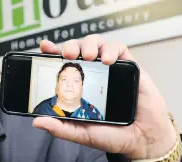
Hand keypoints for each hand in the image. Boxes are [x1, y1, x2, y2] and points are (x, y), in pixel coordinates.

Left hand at [32, 35, 177, 159]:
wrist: (143, 139)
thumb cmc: (113, 134)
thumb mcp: (82, 133)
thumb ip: (61, 128)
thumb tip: (38, 122)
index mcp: (78, 85)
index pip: (61, 63)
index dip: (52, 52)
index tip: (44, 47)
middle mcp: (92, 73)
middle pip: (77, 48)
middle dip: (70, 45)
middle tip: (68, 54)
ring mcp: (110, 67)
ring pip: (96, 43)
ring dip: (89, 44)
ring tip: (88, 55)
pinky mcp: (128, 65)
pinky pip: (119, 47)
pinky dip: (111, 49)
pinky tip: (108, 60)